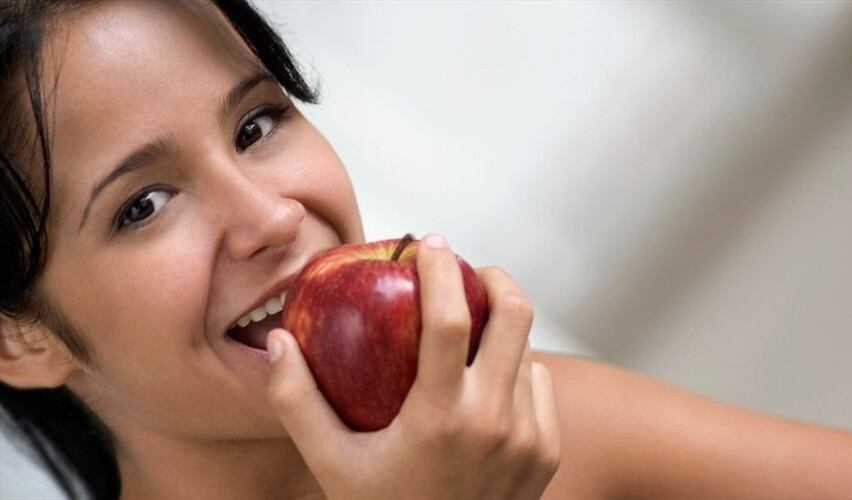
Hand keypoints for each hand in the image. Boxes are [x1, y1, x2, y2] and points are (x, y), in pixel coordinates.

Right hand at [266, 233, 560, 499]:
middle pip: (516, 316)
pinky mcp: (547, 452)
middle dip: (495, 279)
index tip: (430, 245)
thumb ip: (297, 402)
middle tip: (469, 273)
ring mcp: (529, 438)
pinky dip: (518, 371)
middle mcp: (495, 423)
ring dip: (503, 328)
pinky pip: (539, 386)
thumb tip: (278, 343)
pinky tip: (487, 383)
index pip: (450, 321)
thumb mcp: (331, 463)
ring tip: (471, 330)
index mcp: (441, 418)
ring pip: (528, 351)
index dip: (441, 270)